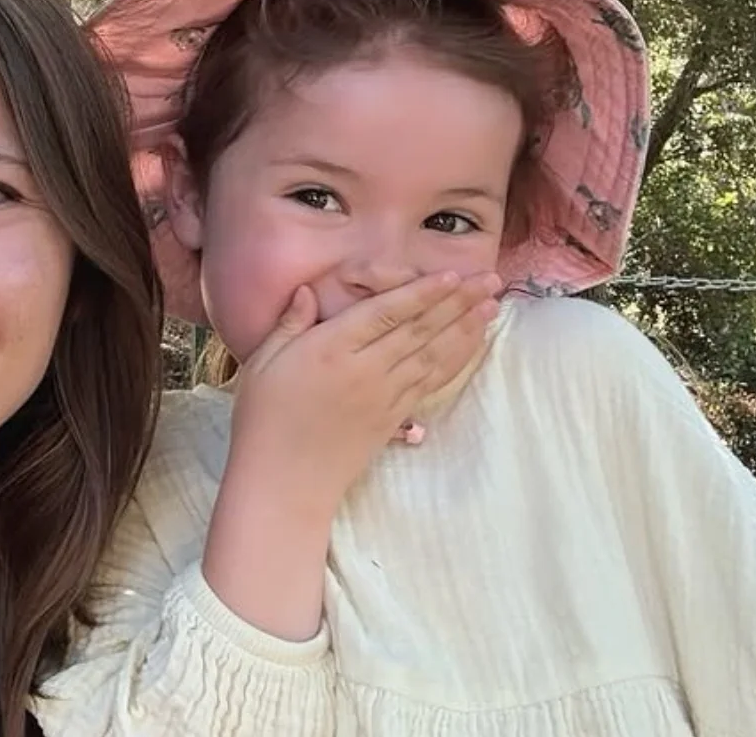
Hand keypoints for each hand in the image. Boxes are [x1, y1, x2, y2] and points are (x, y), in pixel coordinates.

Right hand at [228, 271, 499, 512]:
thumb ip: (290, 323)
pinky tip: (470, 345)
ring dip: (465, 328)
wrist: (283, 481)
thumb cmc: (264, 419)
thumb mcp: (263, 362)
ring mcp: (383, 396)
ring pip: (432, 354)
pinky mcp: (392, 418)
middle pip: (420, 329)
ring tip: (492, 305)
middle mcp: (365, 370)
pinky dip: (454, 360)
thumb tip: (307, 289)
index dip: (422, 291)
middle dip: (458, 301)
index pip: (387, 312)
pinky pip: (430, 382)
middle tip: (490, 278)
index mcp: (331, 349)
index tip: (453, 274)